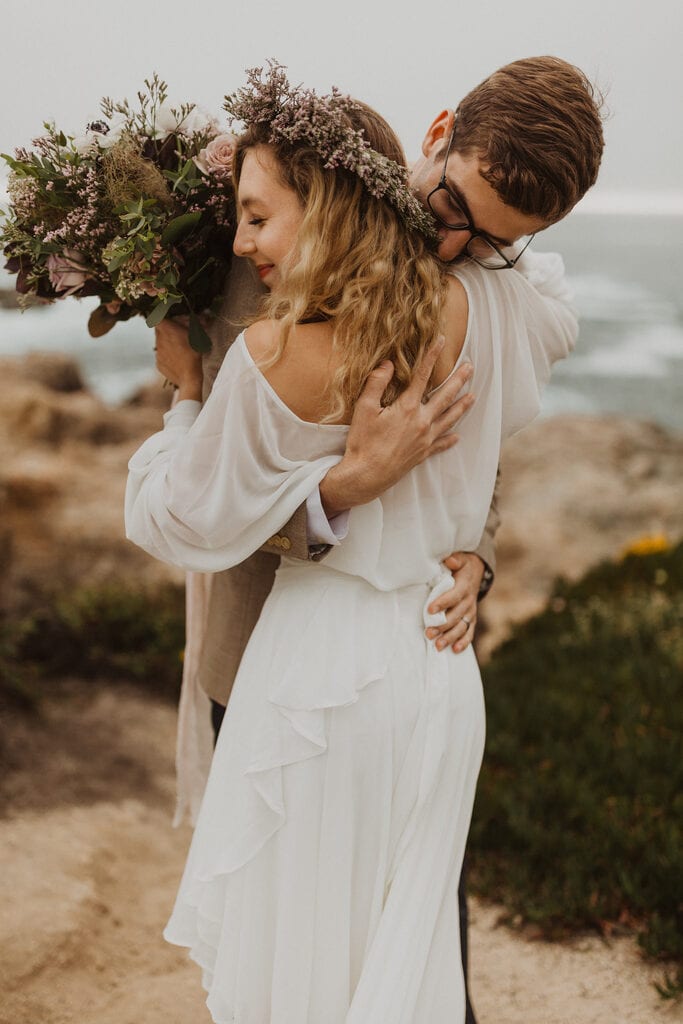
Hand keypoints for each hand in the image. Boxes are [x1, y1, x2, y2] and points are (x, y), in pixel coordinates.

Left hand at [154, 319, 202, 401]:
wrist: (189, 378)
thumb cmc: (194, 355)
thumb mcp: (197, 335)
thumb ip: (192, 324)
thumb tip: (192, 318)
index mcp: (167, 330)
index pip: (157, 318)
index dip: (162, 317)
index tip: (168, 320)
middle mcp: (159, 340)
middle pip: (159, 330)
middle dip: (167, 330)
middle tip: (178, 334)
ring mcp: (158, 353)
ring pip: (160, 343)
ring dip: (167, 343)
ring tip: (179, 349)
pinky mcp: (158, 363)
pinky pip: (161, 355)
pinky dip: (167, 355)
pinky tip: (177, 359)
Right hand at [320, 336, 474, 516]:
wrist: (366, 476)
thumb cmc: (363, 442)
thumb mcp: (364, 409)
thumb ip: (376, 383)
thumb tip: (387, 363)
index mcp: (407, 408)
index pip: (422, 376)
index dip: (432, 356)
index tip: (441, 341)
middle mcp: (421, 422)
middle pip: (445, 396)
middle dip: (459, 380)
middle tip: (470, 367)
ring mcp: (425, 439)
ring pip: (449, 418)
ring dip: (462, 406)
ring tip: (472, 396)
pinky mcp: (423, 454)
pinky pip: (441, 444)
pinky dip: (450, 439)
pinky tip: (458, 436)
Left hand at [425, 552, 484, 652]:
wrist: (476, 572)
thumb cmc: (462, 566)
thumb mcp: (460, 559)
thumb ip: (455, 560)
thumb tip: (449, 559)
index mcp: (464, 586)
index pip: (453, 596)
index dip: (442, 603)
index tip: (430, 610)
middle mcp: (468, 601)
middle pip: (456, 616)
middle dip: (442, 626)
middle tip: (429, 633)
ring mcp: (470, 611)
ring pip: (461, 627)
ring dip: (450, 637)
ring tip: (438, 646)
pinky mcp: (471, 618)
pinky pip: (469, 632)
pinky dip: (463, 642)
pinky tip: (454, 650)